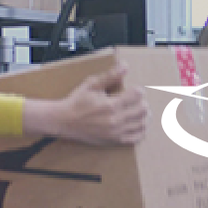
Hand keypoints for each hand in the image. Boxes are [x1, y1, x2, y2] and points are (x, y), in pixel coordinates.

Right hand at [26, 62, 149, 144]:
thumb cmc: (77, 101)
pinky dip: (140, 131)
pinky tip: (138, 124)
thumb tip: (126, 66)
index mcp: (111, 105)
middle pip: (143, 110)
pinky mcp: (114, 141)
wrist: (63, 121)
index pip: (138, 95)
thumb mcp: (92, 84)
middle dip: (143, 102)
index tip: (134, 89)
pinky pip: (136, 138)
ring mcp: (116, 132)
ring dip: (144, 116)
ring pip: (142, 125)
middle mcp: (116, 120)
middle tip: (137, 100)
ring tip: (139, 111)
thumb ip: (110, 76)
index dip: (138, 90)